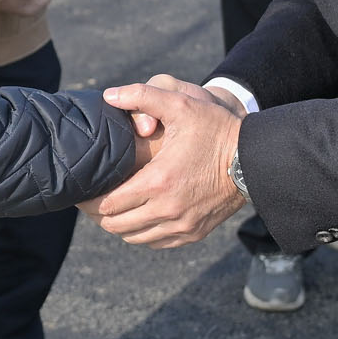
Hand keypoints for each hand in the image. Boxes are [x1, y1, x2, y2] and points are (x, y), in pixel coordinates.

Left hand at [82, 80, 244, 247]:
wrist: (253, 159)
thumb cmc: (215, 130)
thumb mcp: (181, 105)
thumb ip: (142, 96)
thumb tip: (108, 95)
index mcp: (158, 182)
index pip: (108, 204)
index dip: (91, 199)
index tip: (84, 190)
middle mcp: (167, 210)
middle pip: (115, 225)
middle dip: (100, 214)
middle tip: (95, 199)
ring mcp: (181, 225)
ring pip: (134, 238)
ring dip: (120, 225)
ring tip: (114, 208)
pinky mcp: (193, 233)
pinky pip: (156, 243)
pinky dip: (142, 234)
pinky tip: (139, 217)